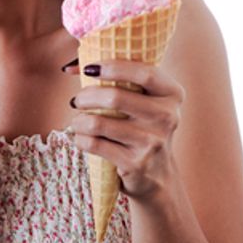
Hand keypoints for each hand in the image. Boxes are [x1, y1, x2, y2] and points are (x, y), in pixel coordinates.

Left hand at [66, 60, 185, 198]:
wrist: (157, 175)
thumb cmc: (141, 126)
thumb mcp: (143, 100)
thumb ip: (117, 78)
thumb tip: (70, 68)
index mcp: (172, 94)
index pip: (145, 73)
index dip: (114, 67)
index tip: (89, 69)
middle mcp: (167, 116)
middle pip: (116, 97)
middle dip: (87, 96)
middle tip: (77, 100)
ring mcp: (153, 142)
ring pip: (100, 123)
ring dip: (79, 120)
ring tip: (76, 121)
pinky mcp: (136, 163)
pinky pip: (95, 145)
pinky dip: (80, 139)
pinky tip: (80, 137)